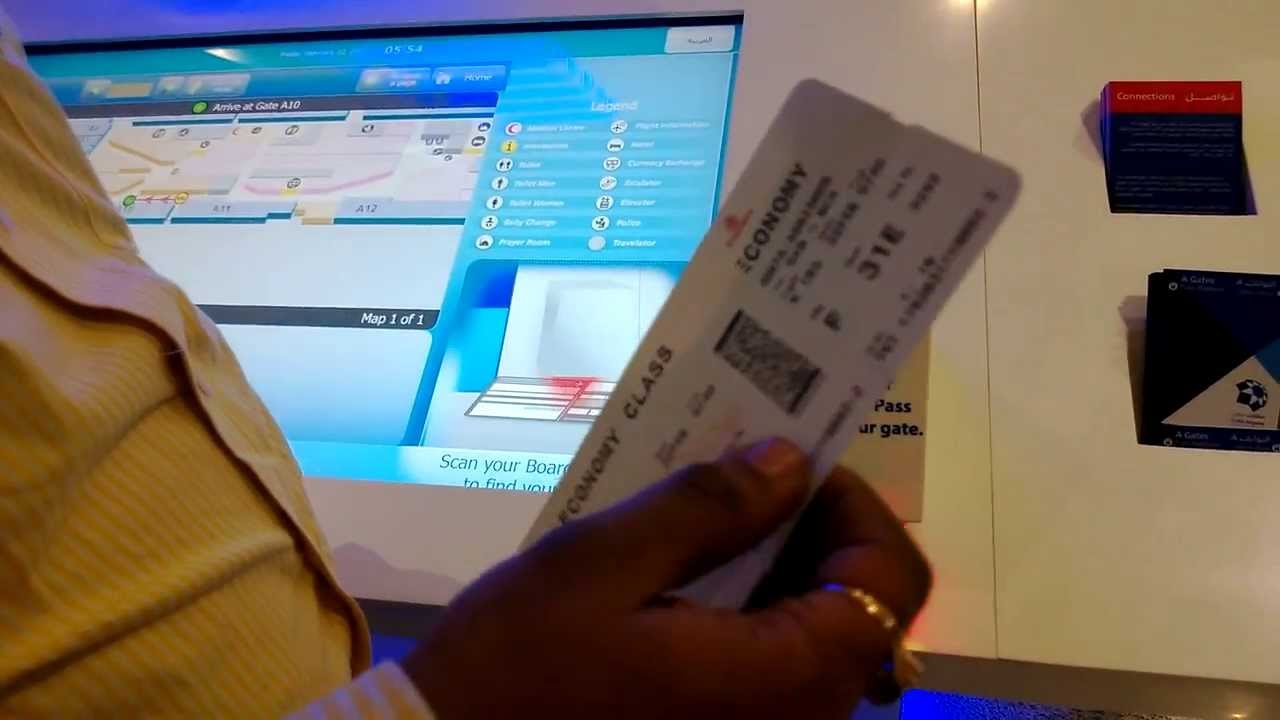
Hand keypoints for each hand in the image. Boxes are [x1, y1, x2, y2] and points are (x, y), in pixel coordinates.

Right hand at [402, 438, 931, 718]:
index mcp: (783, 679)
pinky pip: (769, 669)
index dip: (856, 506)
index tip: (789, 463)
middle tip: (739, 474)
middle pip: (858, 607)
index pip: (889, 580)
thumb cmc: (519, 665)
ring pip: (813, 636)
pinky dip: (747, 611)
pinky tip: (684, 576)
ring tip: (704, 514)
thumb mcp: (603, 563)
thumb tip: (789, 461)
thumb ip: (707, 507)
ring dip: (775, 566)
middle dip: (810, 528)